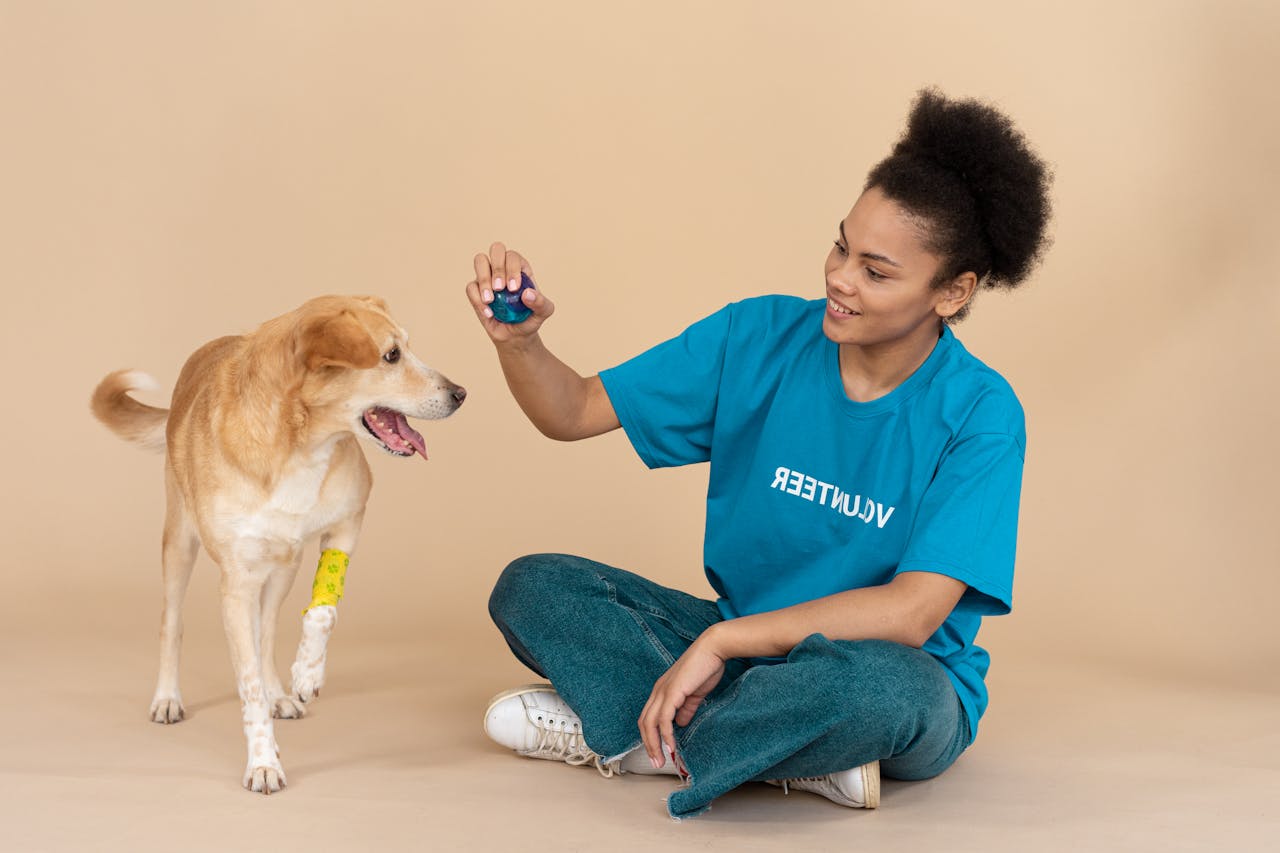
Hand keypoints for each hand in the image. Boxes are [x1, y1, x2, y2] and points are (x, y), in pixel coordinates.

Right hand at [464, 242, 555, 343]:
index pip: (513, 256)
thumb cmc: (529, 318)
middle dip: (497, 268)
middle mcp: (503, 268)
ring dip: (484, 279)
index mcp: (521, 268)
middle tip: (500, 288)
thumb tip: (527, 294)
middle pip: (496, 249)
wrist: (515, 335)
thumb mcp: (543, 312)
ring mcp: (488, 277)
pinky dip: (477, 299)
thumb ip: (541, 303)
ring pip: (480, 260)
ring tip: (490, 299)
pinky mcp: (476, 290)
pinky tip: (489, 313)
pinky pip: (471, 287)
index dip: (511, 268)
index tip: (513, 288)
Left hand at [637, 632, 726, 771]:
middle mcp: (657, 691)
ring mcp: (663, 691)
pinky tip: (672, 746)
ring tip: (662, 760)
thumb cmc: (705, 668)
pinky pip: (663, 719)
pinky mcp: (672, 692)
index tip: (659, 753)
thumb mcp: (694, 694)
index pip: (648, 718)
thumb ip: (686, 709)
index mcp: (661, 690)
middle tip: (657, 762)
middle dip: (649, 745)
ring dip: (654, 744)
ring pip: (649, 723)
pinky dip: (666, 735)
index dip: (651, 736)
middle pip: (644, 723)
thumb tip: (681, 724)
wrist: (713, 649)